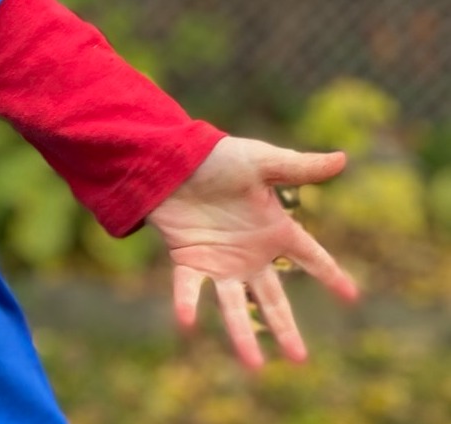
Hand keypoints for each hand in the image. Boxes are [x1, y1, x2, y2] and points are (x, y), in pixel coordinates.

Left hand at [145, 136, 358, 366]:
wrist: (170, 157)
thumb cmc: (217, 157)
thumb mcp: (261, 161)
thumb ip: (299, 166)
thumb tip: (343, 159)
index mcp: (273, 229)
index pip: (311, 257)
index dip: (331, 274)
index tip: (352, 297)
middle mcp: (249, 253)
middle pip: (272, 297)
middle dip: (285, 327)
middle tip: (300, 359)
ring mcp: (219, 259)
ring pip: (234, 304)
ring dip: (243, 333)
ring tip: (254, 365)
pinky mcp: (188, 258)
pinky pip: (188, 287)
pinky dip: (187, 303)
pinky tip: (186, 323)